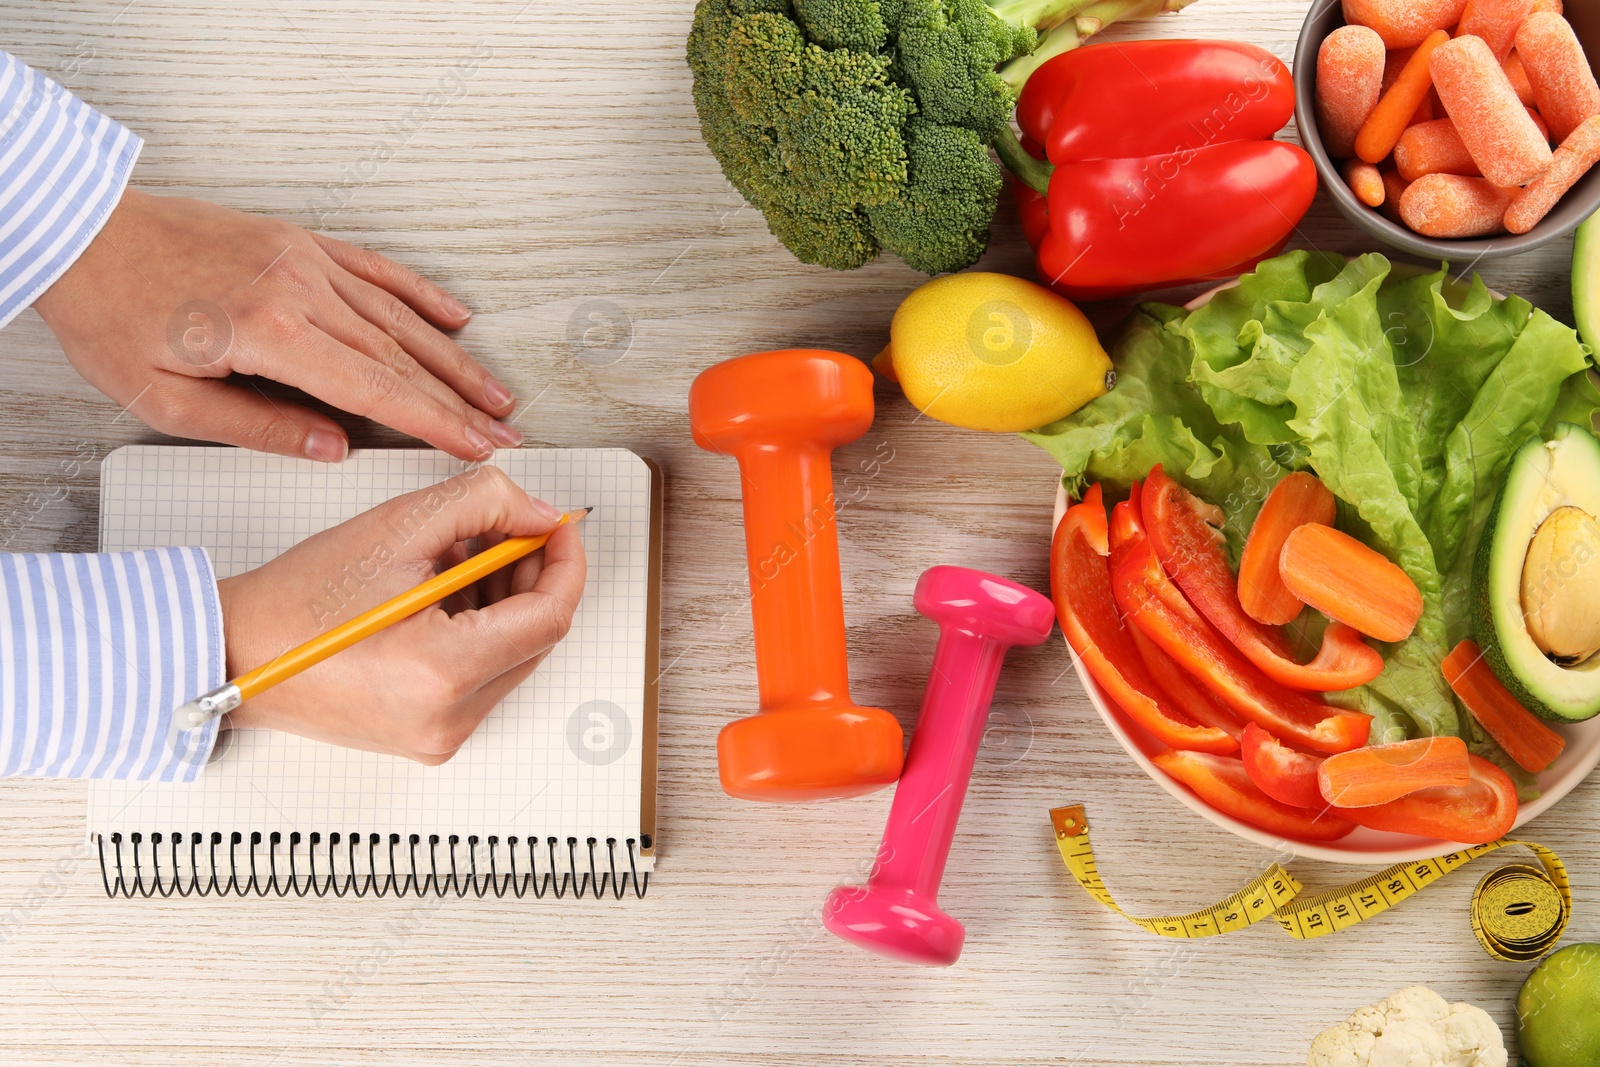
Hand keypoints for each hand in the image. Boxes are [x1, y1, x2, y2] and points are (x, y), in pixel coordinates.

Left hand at [34, 188, 522, 461]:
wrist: (83, 234)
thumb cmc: (112, 316)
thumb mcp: (164, 399)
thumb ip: (256, 426)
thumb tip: (333, 447)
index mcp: (267, 332)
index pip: (375, 387)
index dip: (434, 422)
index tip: (475, 446)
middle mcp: (297, 289)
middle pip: (400, 355)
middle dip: (460, 399)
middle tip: (504, 431)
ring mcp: (303, 260)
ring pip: (398, 316)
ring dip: (452, 357)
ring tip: (493, 392)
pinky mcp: (299, 241)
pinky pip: (376, 270)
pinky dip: (420, 295)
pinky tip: (456, 317)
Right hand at [217, 467, 584, 762]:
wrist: (235, 652)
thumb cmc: (298, 600)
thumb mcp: (398, 527)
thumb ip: (483, 504)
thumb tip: (538, 513)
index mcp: (443, 674)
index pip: (549, 617)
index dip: (564, 562)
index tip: (558, 525)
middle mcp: (448, 719)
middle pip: (535, 638)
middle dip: (531, 575)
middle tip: (512, 527)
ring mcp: (439, 736)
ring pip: (510, 656)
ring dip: (503, 600)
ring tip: (460, 554)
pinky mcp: (427, 737)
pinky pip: (480, 677)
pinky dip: (477, 630)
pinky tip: (443, 591)